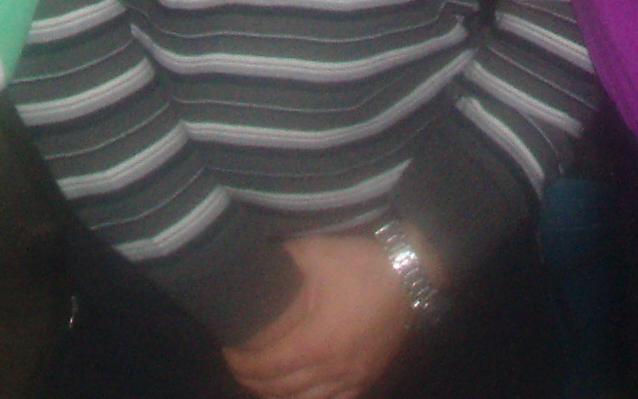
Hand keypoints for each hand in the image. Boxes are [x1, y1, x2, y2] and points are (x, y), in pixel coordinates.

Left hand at [222, 233, 416, 398]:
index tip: (228, 351)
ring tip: (260, 379)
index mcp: (317, 341)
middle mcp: (333, 369)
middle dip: (252, 380)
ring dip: (276, 394)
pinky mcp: (366, 379)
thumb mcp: (316, 251)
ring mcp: (352, 378)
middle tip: (237, 364)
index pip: (267, 366)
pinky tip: (296, 392)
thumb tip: (254, 254)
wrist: (409, 274)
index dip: (241, 363)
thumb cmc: (361, 264)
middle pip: (279, 389)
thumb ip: (283, 257)